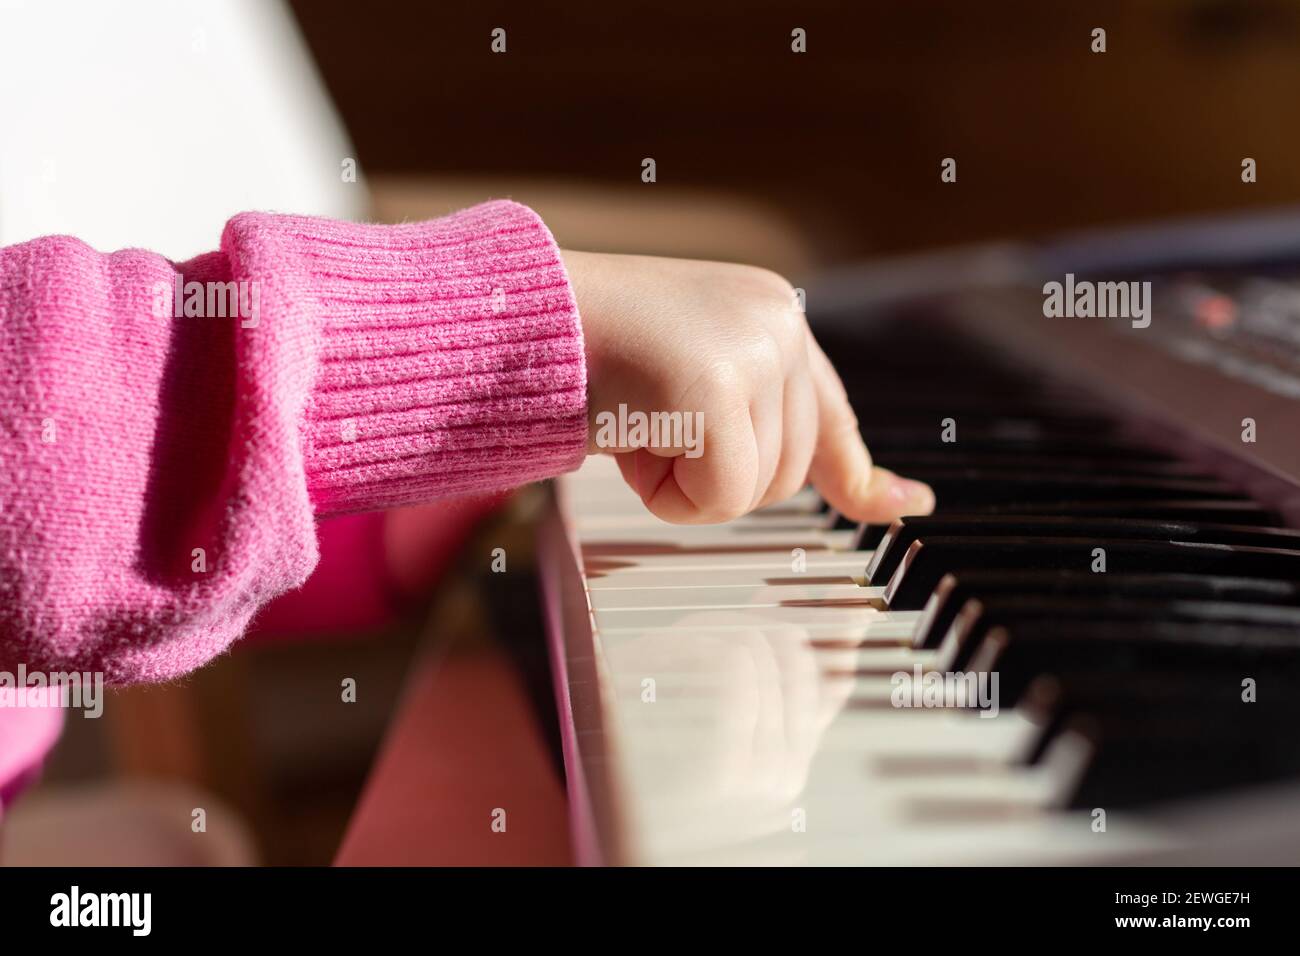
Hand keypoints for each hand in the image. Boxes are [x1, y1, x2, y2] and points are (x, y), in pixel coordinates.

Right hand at [562, 250, 935, 524]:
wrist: (518, 315)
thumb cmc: (587, 355)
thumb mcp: (682, 384)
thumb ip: (748, 424)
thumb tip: (805, 483)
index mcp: (772, 316)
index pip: (832, 416)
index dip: (861, 476)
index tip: (909, 508)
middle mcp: (780, 323)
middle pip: (788, 475)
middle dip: (714, 475)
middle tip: (649, 425)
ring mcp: (755, 349)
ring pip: (755, 492)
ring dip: (684, 482)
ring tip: (635, 419)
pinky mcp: (719, 383)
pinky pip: (720, 497)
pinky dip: (668, 494)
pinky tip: (630, 436)